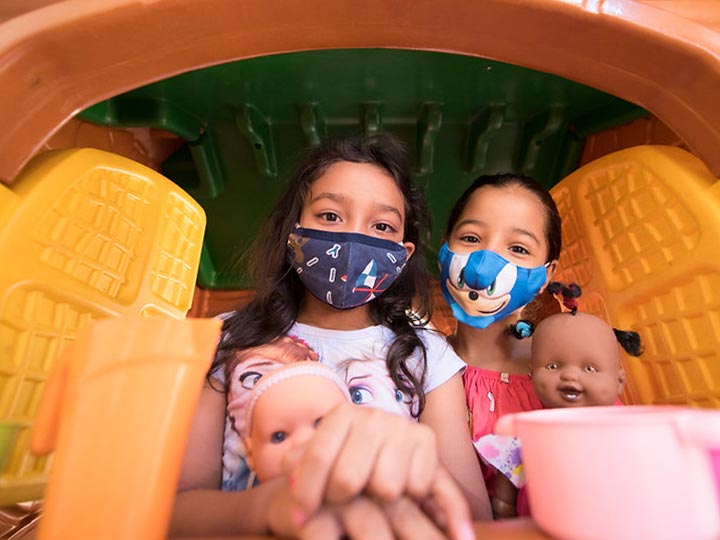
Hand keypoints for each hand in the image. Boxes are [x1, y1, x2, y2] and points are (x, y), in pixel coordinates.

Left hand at [281, 403, 474, 539]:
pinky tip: (399, 492)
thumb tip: (290, 478)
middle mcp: (372, 416)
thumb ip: (298, 464)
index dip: (306, 493)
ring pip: (385, 488)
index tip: (300, 517)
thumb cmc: (346, 454)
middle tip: (342, 503)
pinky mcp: (427, 439)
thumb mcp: (320, 454)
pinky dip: (409, 497)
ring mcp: (401, 426)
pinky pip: (416, 487)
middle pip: (348, 478)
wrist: (389, 442)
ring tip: (372, 495)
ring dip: (378, 501)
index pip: (317, 457)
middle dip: (340, 500)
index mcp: (341, 415)